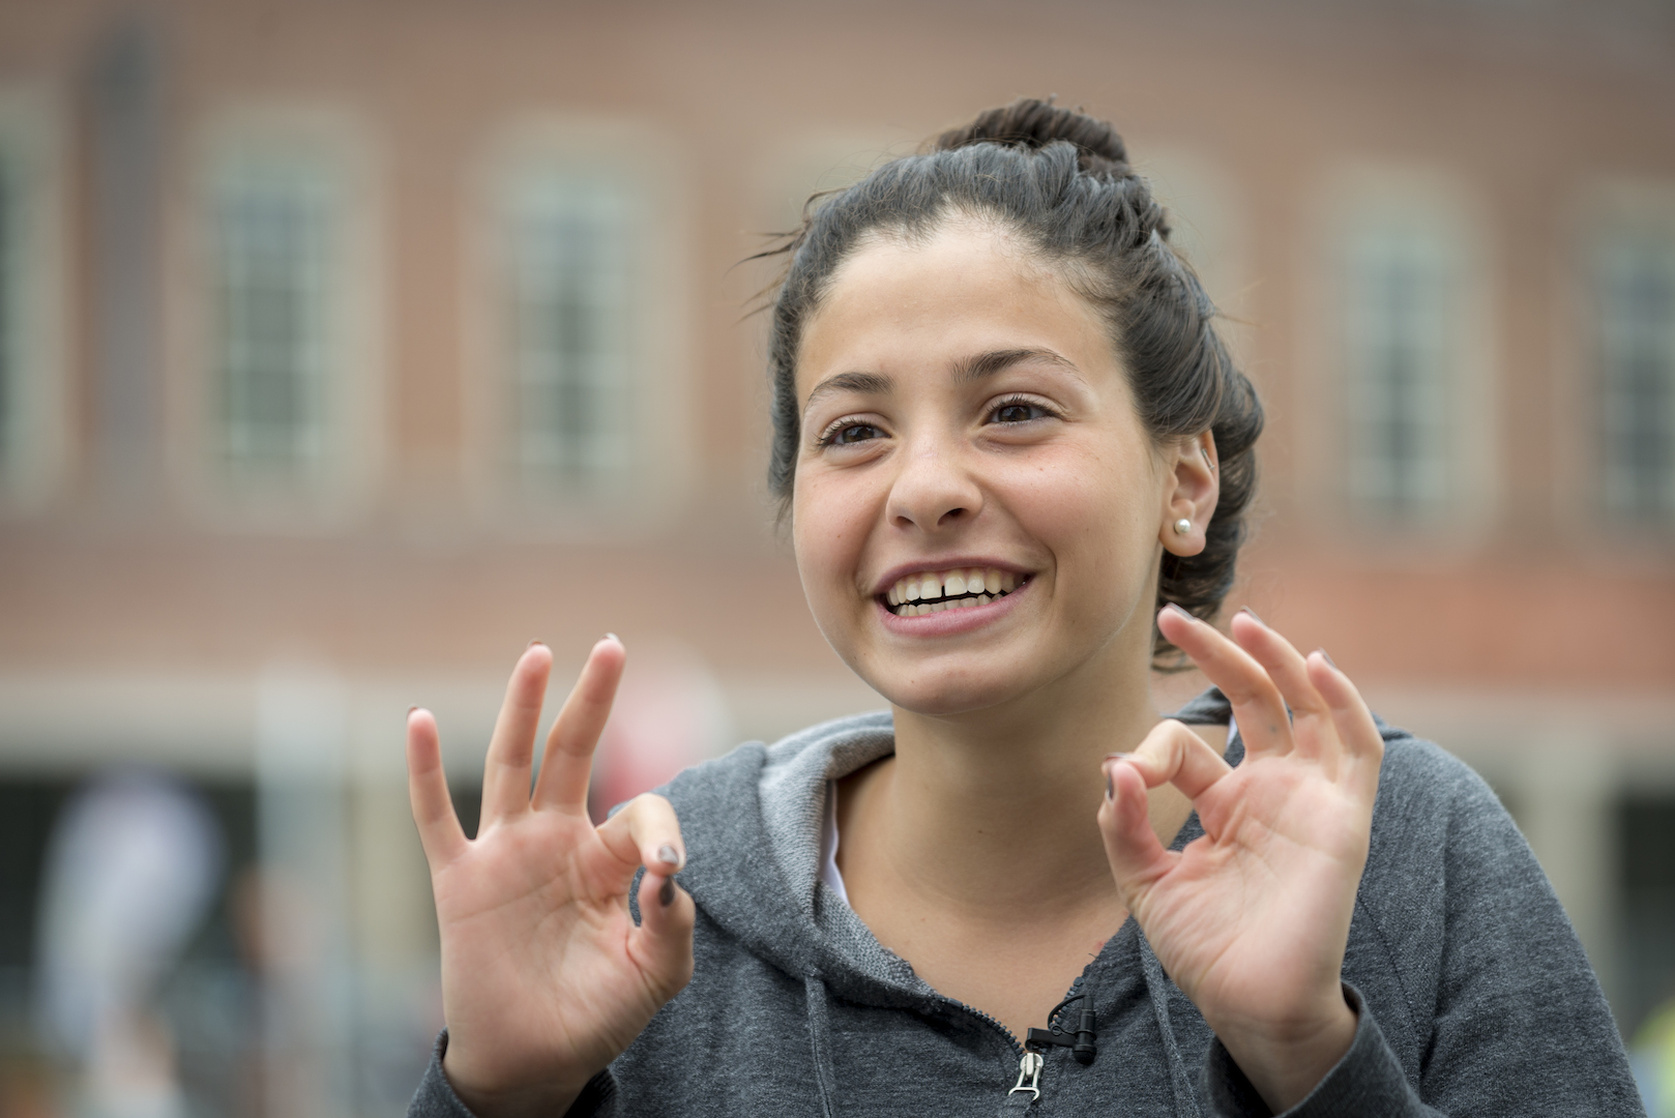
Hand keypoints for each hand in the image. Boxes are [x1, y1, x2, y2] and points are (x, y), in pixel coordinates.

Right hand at [406, 637, 694, 1117]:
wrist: (533, 1064)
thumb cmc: (595, 1016)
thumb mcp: (656, 977)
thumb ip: (675, 926)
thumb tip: (668, 872)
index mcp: (608, 860)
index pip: (642, 814)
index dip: (662, 834)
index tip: (668, 873)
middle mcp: (557, 841)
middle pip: (574, 752)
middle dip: (594, 700)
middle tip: (612, 646)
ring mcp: (506, 854)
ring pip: (511, 764)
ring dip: (523, 709)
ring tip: (539, 654)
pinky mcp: (460, 880)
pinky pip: (436, 816)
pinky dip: (424, 770)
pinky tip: (417, 719)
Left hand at [1098, 606, 1381, 1111]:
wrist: (1250, 1004)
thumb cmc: (1204, 947)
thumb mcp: (1144, 881)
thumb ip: (1125, 824)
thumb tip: (1113, 764)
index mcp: (1224, 802)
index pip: (1189, 741)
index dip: (1153, 747)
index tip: (1129, 774)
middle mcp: (1270, 790)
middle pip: (1253, 699)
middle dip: (1216, 654)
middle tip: (1172, 614)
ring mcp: (1309, 798)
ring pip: (1309, 706)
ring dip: (1281, 659)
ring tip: (1246, 622)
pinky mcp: (1343, 817)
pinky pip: (1357, 747)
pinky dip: (1343, 699)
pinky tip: (1313, 662)